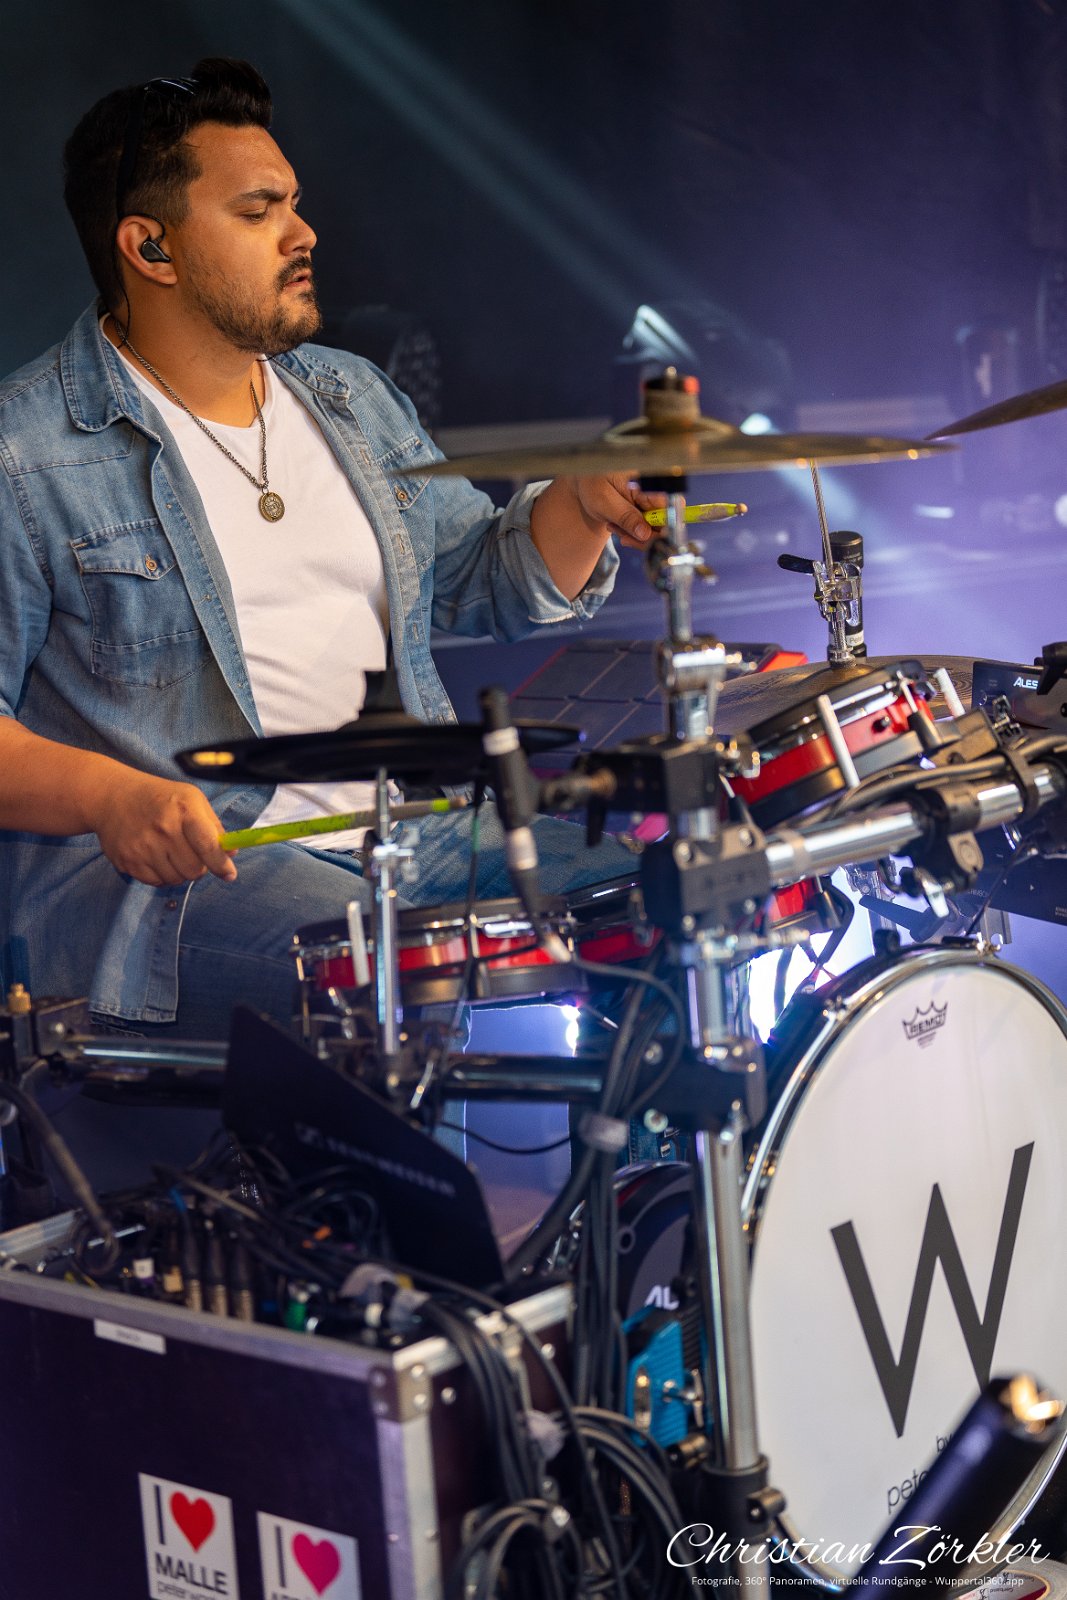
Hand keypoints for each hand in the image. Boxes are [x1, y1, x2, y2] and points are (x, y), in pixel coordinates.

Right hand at [92, 772, 237, 887]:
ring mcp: (143, 847)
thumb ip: (213, 826)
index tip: (229, 874)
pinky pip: (156, 882)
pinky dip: (161, 875)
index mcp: (184, 810)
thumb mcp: (191, 799)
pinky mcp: (128, 861)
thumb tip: (231, 853)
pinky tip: (156, 857)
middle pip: (194, 870)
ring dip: (180, 872)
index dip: (221, 864)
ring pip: (176, 879)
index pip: (208, 846)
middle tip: (192, 854)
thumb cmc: (160, 798)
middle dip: (199, 867)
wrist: (113, 797)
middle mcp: (163, 830)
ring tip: (171, 852)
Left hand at [566, 474, 677, 549]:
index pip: (671, 505)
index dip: (665, 524)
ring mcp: (650, 503)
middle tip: (624, 538)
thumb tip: (645, 533)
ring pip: (656, 529)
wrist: (585, 483)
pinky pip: (646, 530)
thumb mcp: (605, 500)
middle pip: (666, 521)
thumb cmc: (592, 483)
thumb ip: (626, 516)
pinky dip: (633, 534)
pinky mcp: (645, 511)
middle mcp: (654, 492)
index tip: (647, 536)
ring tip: (615, 529)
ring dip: (637, 537)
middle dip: (646, 536)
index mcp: (648, 482)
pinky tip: (617, 528)